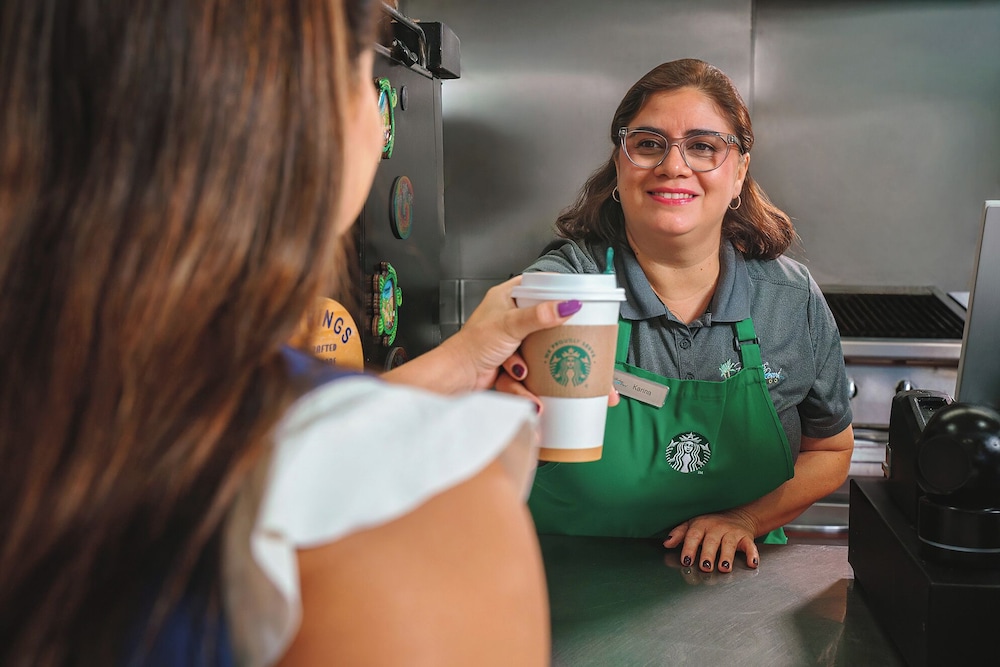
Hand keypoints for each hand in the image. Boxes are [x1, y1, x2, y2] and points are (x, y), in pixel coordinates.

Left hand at [449, 276, 583, 391]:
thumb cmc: (473, 345)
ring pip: (537, 340)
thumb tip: (566, 306)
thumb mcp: (511, 325)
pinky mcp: (512, 355)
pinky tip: (521, 372)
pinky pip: (530, 359)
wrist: (461, 375)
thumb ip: (540, 315)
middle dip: (548, 327)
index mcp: (504, 297)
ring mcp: (510, 336)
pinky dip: (527, 367)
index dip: (551, 287)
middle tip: (561, 330)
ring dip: (535, 353)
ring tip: (526, 360)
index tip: (570, 294)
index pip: (533, 284)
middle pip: (540, 314)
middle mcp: (507, 315)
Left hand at [662, 508, 759, 572]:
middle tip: (705, 567)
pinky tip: (752, 563)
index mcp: (701, 525)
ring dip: (727, 556)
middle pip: (711, 541)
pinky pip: (750, 545)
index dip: (689, 548)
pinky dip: (752, 554)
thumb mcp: (693, 525)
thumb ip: (679, 534)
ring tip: (724, 568)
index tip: (686, 560)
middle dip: (708, 554)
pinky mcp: (746, 538)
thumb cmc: (711, 524)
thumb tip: (666, 543)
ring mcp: (732, 532)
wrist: (738, 515)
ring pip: (729, 543)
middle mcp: (716, 528)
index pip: (693, 536)